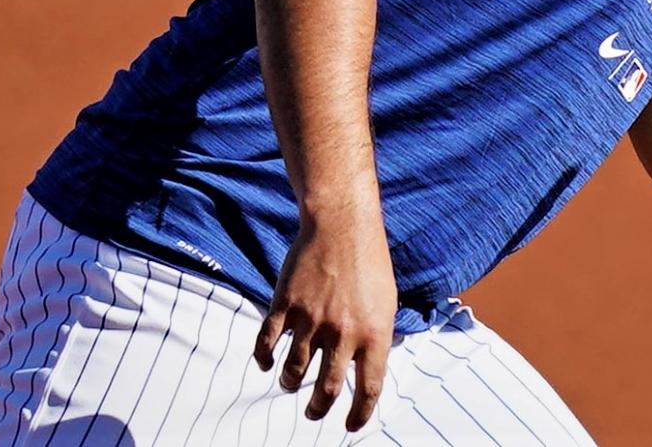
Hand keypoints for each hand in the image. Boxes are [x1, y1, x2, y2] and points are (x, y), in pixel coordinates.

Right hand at [253, 208, 397, 431]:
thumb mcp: (387, 302)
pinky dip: (264, 360)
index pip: (368, 388)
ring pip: (293, 372)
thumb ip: (378, 337)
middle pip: (327, 390)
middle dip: (318, 409)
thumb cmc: (370, 263)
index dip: (359, 414)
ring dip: (290, 385)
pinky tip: (267, 363)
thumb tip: (371, 368)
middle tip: (313, 413)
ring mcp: (312, 320)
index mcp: (374, 333)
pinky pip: (267, 345)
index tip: (350, 425)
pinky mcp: (285, 306)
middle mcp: (343, 333)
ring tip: (291, 385)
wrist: (342, 225)